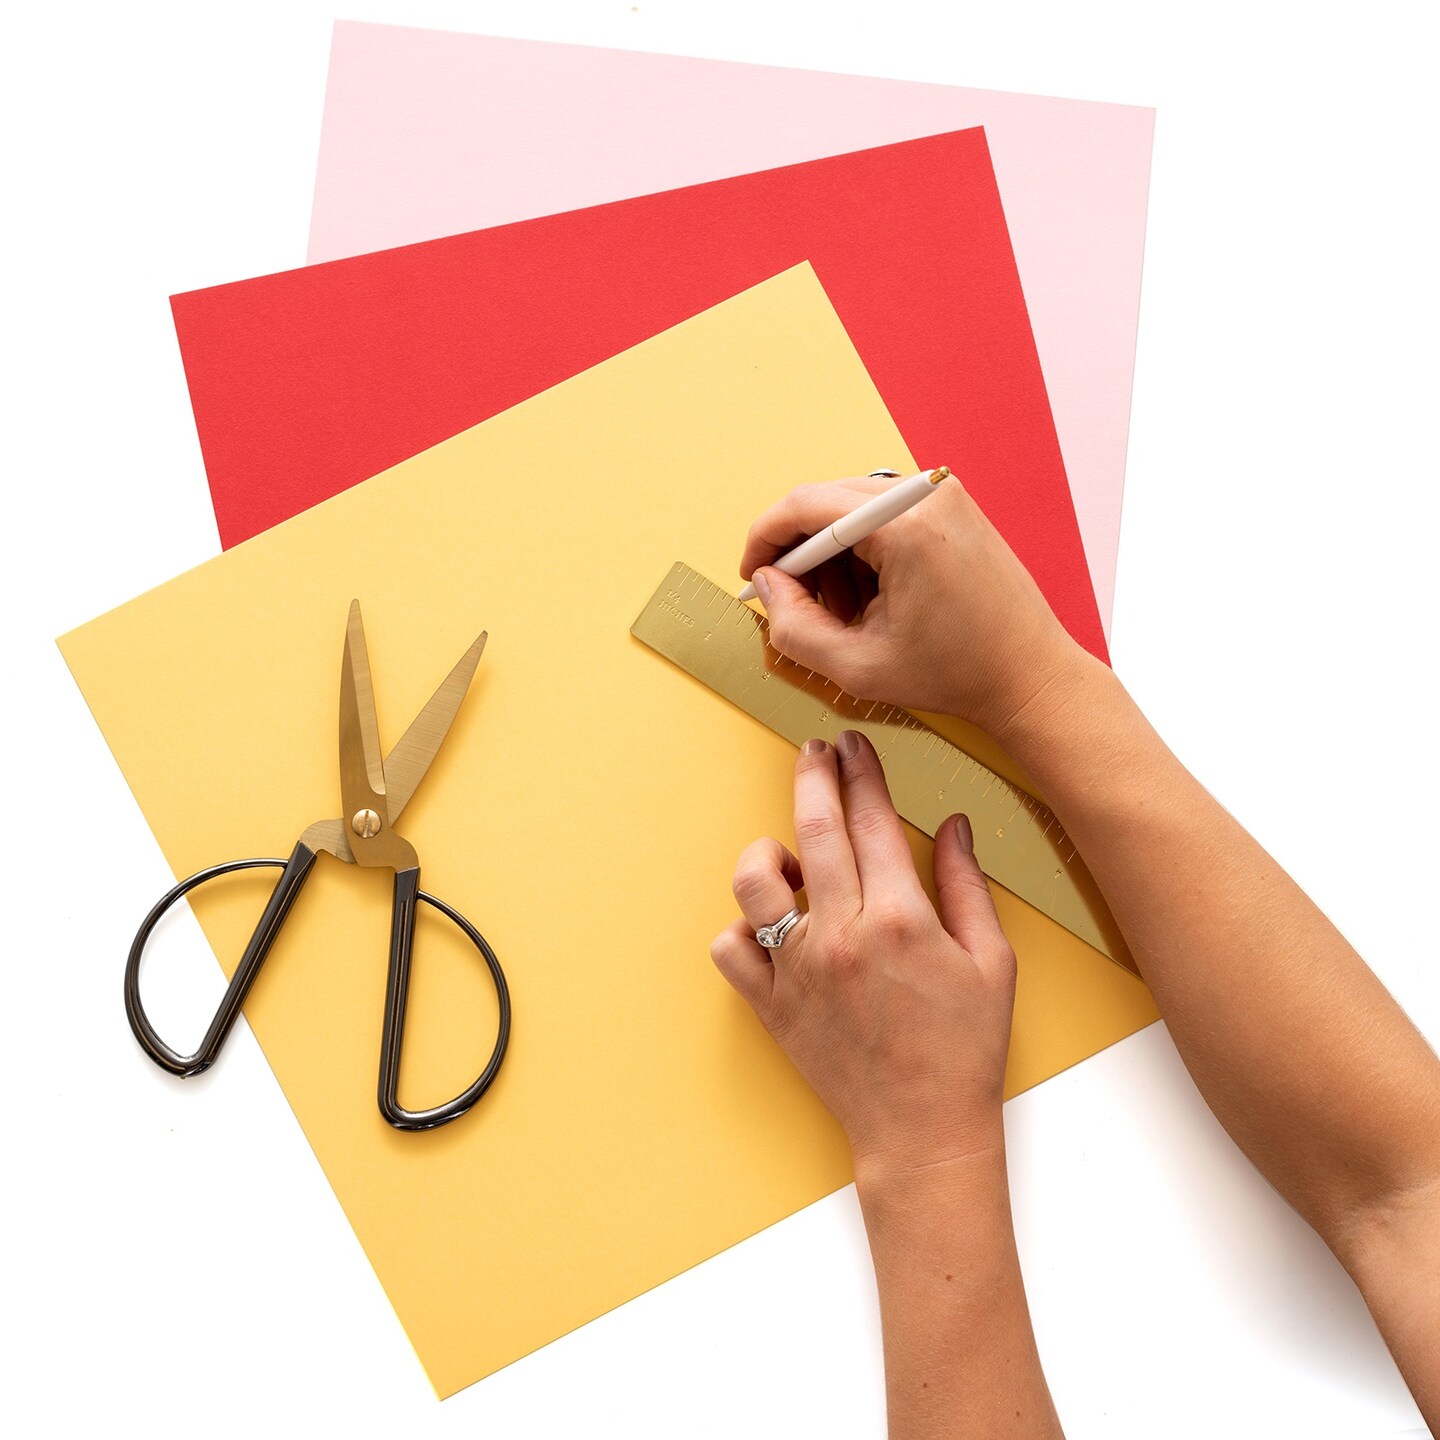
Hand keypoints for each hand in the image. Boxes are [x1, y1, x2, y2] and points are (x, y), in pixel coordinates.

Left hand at [709, 729, 1017, 1176]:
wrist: (922, 1130)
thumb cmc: (964, 1048)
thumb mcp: (991, 962)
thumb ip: (966, 885)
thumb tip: (952, 825)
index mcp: (899, 919)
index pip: (871, 820)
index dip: (862, 772)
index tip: (854, 744)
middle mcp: (840, 935)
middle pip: (813, 829)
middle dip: (814, 776)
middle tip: (816, 753)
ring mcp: (797, 970)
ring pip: (754, 883)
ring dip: (768, 854)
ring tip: (791, 856)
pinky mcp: (770, 1005)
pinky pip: (732, 949)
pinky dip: (743, 928)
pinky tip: (772, 925)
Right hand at [739, 472, 1083, 735]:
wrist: (1029, 675)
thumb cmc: (958, 673)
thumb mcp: (857, 667)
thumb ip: (793, 627)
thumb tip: (769, 587)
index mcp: (904, 526)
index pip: (805, 506)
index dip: (765, 540)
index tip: (753, 576)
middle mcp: (926, 493)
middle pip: (826, 501)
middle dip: (801, 554)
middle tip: (799, 606)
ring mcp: (943, 493)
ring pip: (851, 507)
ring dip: (833, 555)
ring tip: (849, 613)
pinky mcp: (951, 504)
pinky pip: (883, 512)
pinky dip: (864, 550)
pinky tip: (875, 597)